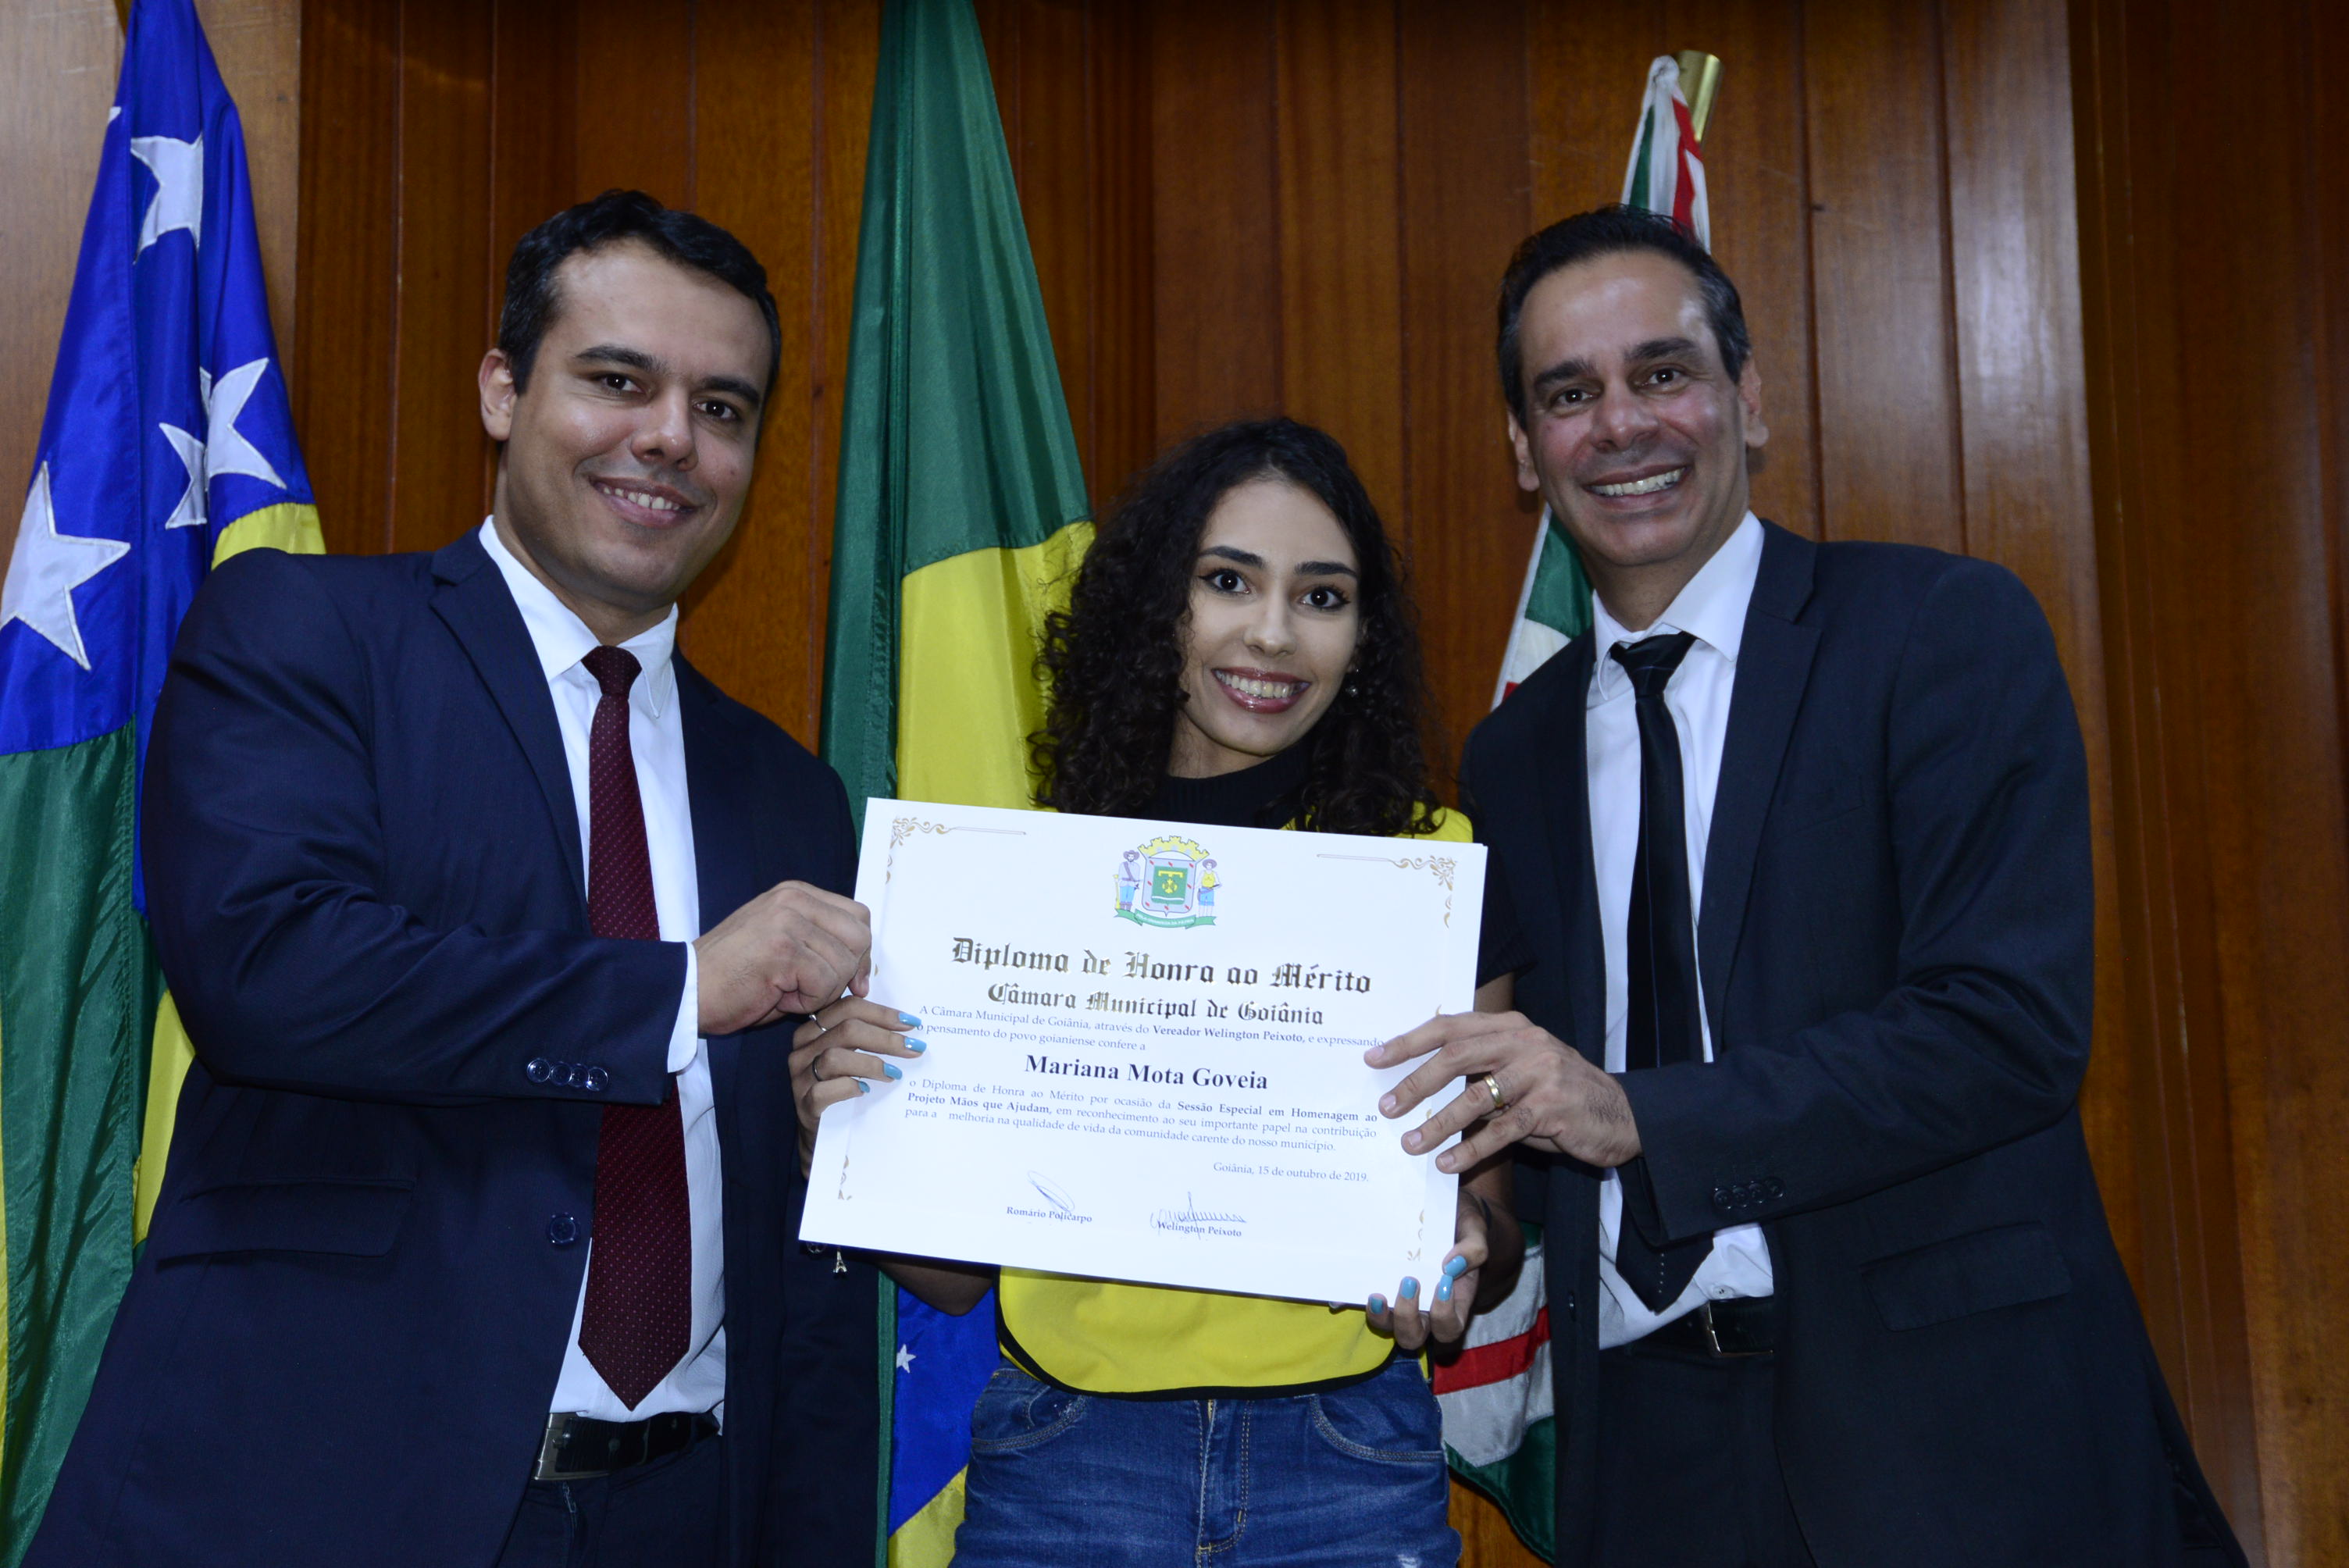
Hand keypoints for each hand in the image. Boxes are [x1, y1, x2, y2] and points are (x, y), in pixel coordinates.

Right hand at [694, 881, 870, 1033]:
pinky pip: (825, 983)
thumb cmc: (734, 977)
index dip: (861, 952)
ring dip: (823, 991)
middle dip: (848, 972)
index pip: (858, 916)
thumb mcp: (784, 945)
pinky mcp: (783, 949)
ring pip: (844, 964)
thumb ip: (821, 942)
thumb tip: (864, 967)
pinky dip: (809, 1002)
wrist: (687, 990)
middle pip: (859, 936)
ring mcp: (788, 921)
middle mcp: (794, 899)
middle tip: (817, 990)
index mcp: (796, 893)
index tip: (854, 980)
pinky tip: (780, 998)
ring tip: (788, 992)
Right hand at [788, 998, 924, 1174]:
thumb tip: (908, 1027)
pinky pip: (824, 1091)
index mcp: (814, 1030)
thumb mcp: (853, 1059)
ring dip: (871, 1063)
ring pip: (834, 1057)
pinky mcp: (804, 1106)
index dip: (882, 1013)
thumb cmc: (844, 1092)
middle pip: (846, 1029)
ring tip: (894, 1073)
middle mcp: (802, 1050)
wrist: (825, 1139)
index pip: (848, 1008)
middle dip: (885, 1037)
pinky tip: (866, 1090)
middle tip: (913, 1047)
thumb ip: (868, 1038)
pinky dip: (849, 1087)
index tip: (911, 1023)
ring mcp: (800, 1079)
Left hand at [1367, 1187, 1491, 1350]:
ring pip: (1387, 1328)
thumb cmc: (1461, 1224)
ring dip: (1380, 1317)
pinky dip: (1353, 1304)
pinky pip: (1363, 1305)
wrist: (1442, 1208)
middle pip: (1414, 1337)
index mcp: (1453, 1302)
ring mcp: (1399, 1302)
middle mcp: (1425, 1309)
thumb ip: (1474, 1247)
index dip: (1445, 1315)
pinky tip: (1346, 1296)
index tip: (1443, 1282)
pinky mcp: (1380, 1288)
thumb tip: (1451, 1265)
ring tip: (1376, 1295)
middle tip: (1408, 1283)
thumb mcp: (1473, 1228)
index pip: (1450, 1327)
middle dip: (1407, 1319)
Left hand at [1369, 1011, 1640, 1171]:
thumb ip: (1481, 1068)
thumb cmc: (1559, 1094)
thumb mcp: (1520, 1070)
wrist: (1620, 1115)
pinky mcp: (1552, 1107)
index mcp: (1510, 1027)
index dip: (1409, 1041)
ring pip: (1476, 1097)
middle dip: (1416, 1082)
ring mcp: (1541, 1072)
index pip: (1450, 1027)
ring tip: (1410, 1142)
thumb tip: (1421, 1082)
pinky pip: (1502, 1131)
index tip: (1375, 1058)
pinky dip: (1471, 1148)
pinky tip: (1448, 1163)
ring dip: (1437, 1122)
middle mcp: (1525, 1042)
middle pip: (1456, 1056)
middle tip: (1386, 1106)